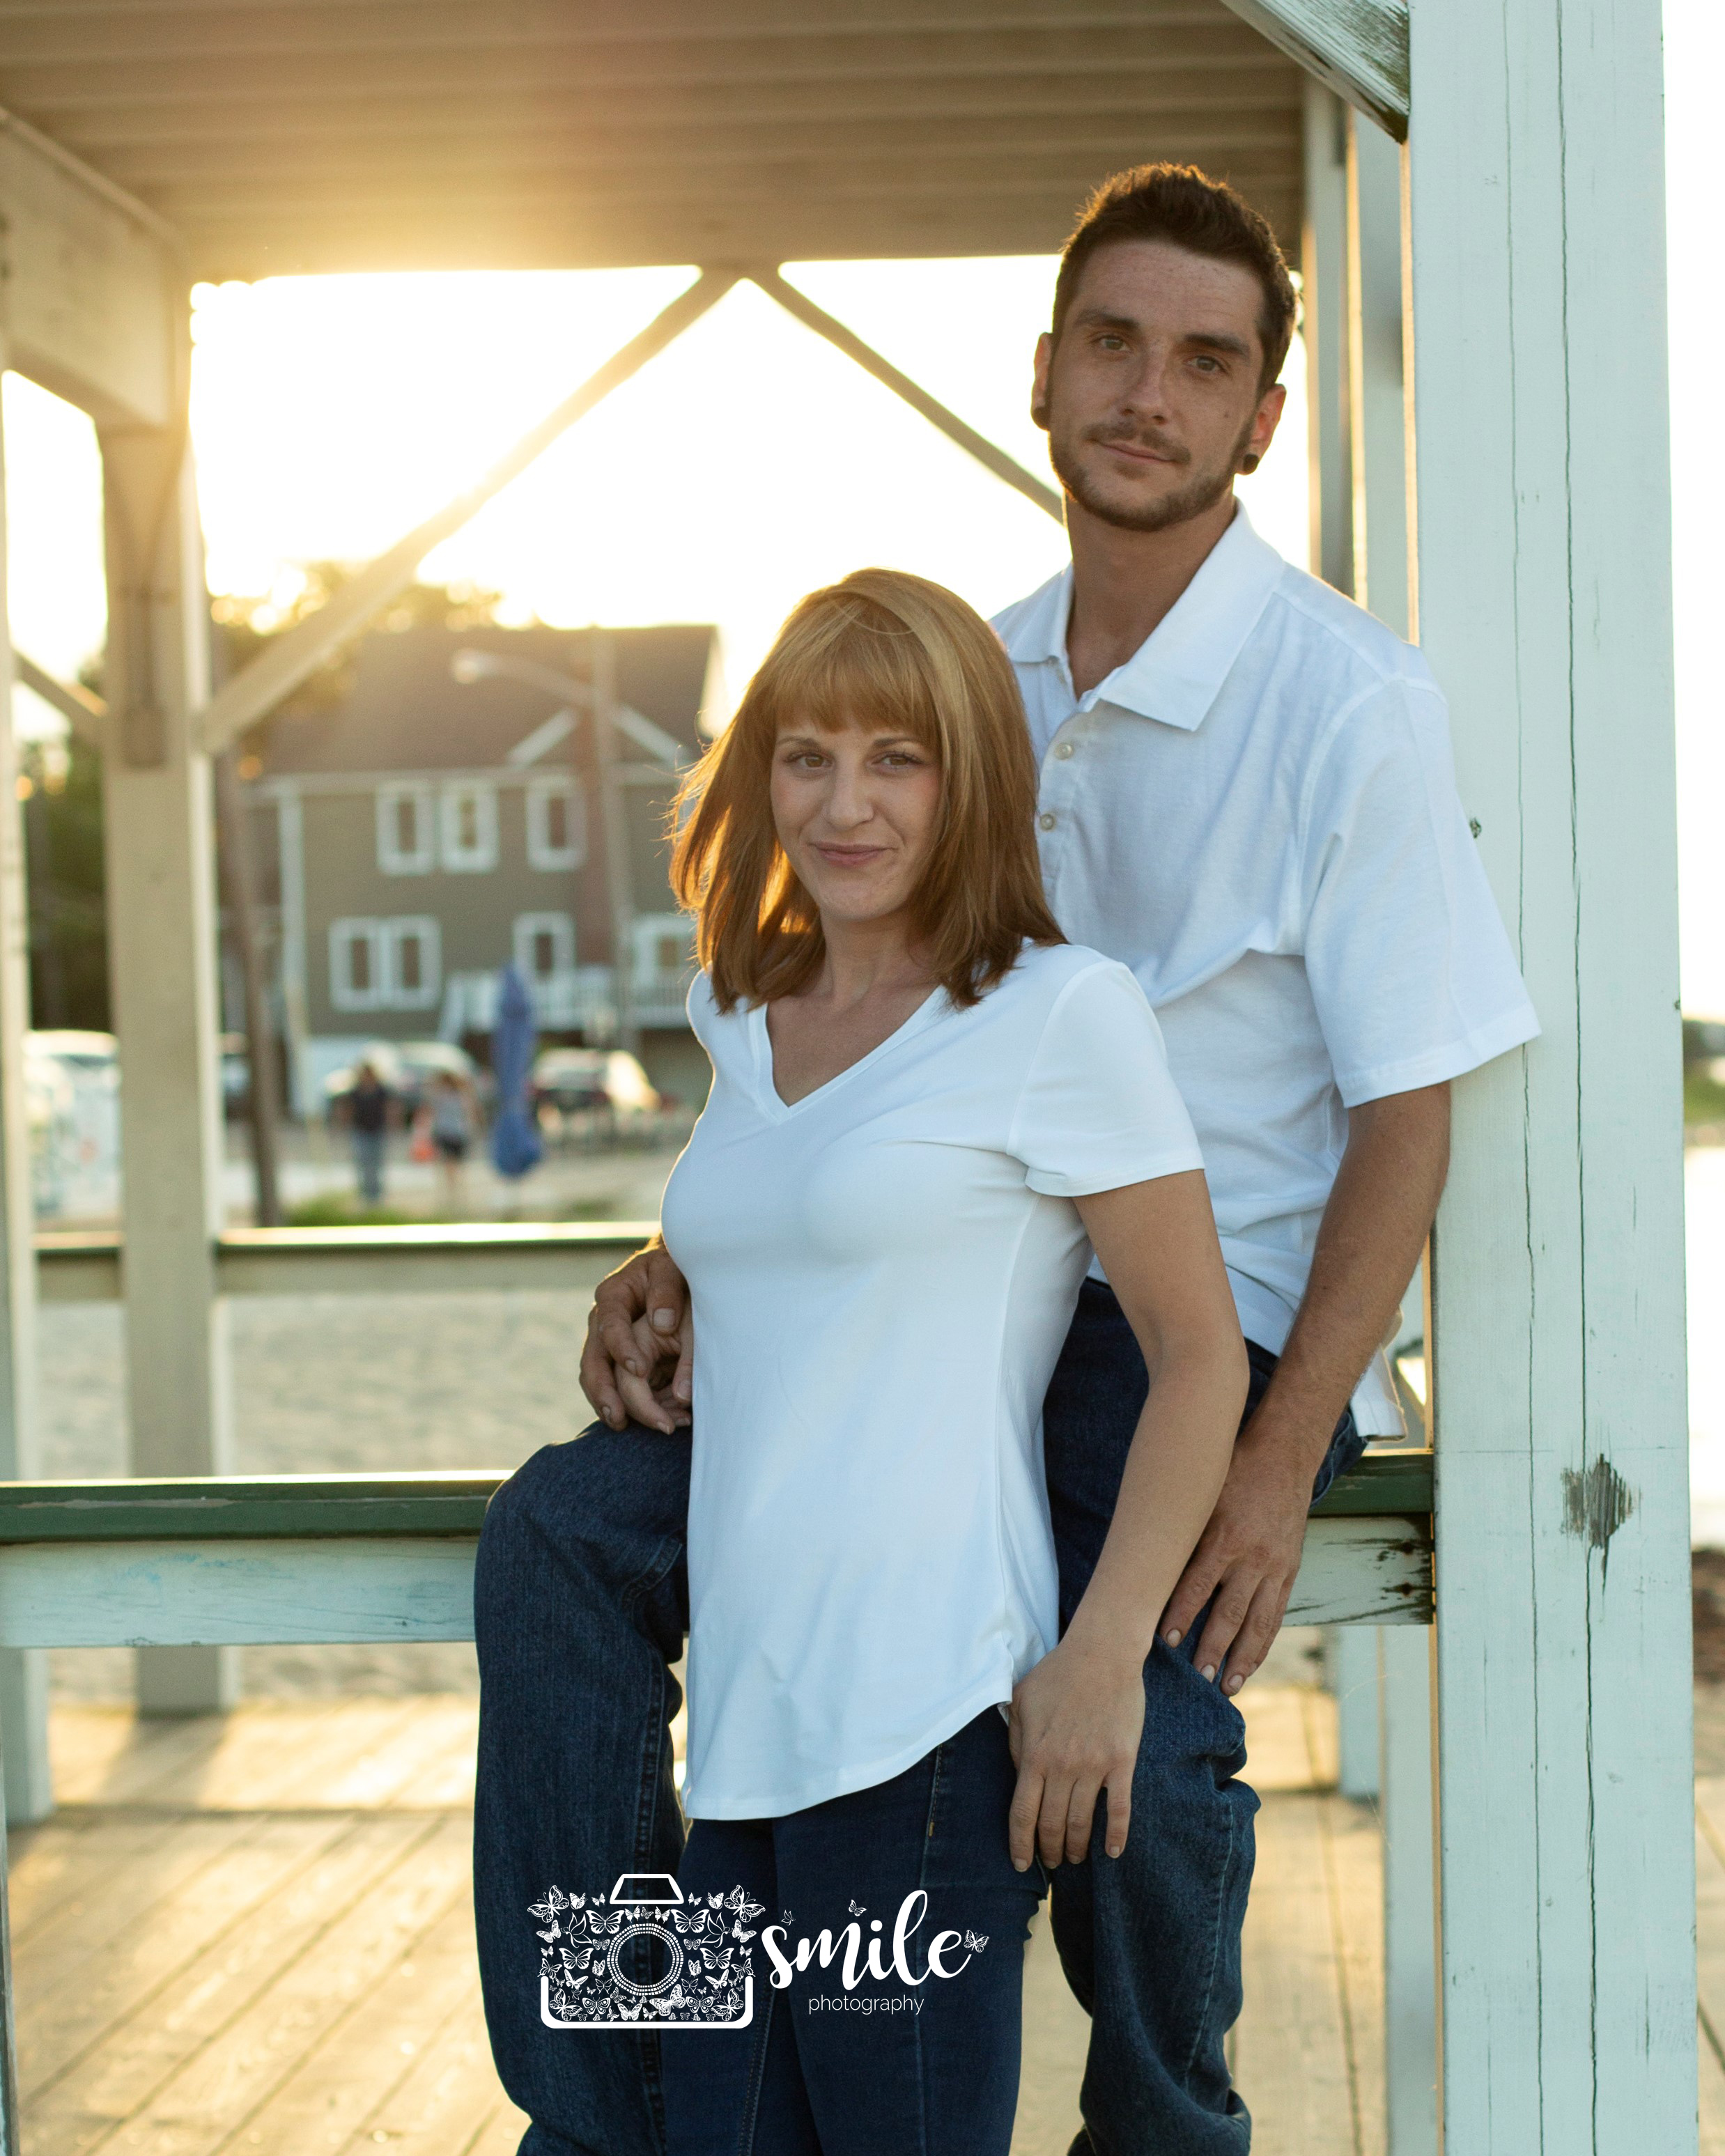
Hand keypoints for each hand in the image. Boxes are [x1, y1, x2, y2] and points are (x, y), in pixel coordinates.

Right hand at [579, 1243, 692, 1434]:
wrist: (669, 1267)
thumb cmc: (672, 1268)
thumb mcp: (672, 1272)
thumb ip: (667, 1295)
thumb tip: (662, 1324)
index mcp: (613, 1295)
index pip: (611, 1325)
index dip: (622, 1348)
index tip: (639, 1369)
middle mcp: (601, 1318)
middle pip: (593, 1357)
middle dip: (603, 1389)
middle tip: (619, 1415)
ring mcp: (604, 1339)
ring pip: (593, 1374)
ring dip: (603, 1401)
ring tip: (619, 1424)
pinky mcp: (613, 1356)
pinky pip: (606, 1381)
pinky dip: (613, 1400)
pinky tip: (624, 1421)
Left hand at [1006, 1635, 1145, 1869]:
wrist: (1102, 1654)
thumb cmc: (1057, 1674)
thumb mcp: (1020, 1701)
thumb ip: (1015, 1740)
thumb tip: (1019, 1775)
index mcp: (1035, 1754)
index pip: (1022, 1814)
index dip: (1020, 1844)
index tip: (1021, 1863)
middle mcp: (1063, 1766)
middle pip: (1052, 1825)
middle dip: (1050, 1851)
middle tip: (1052, 1862)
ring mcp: (1094, 1766)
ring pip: (1083, 1822)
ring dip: (1077, 1847)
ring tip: (1074, 1856)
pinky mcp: (1122, 1761)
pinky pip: (1119, 1808)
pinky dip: (1116, 1835)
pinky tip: (1113, 1852)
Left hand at [1156, 1424, 1315, 1693]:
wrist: (1283, 1456)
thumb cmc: (1231, 1471)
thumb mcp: (1202, 1494)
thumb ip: (1182, 1530)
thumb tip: (1147, 1564)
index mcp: (1223, 1534)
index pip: (1197, 1583)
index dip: (1180, 1614)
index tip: (1164, 1642)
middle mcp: (1252, 1555)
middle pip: (1229, 1611)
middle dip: (1211, 1648)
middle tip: (1195, 1678)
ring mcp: (1274, 1566)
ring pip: (1257, 1621)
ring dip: (1241, 1658)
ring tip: (1226, 1687)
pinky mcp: (1289, 1571)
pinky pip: (1276, 1615)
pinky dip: (1262, 1643)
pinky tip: (1250, 1666)